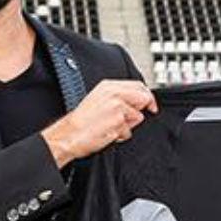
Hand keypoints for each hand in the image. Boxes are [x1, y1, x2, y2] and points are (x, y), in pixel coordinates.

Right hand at [41, 80, 158, 167]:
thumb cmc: (81, 121)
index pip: (138, 85)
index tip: (150, 105)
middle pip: (144, 98)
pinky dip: (121, 135)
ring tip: (111, 126)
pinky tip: (108, 133)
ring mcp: (117, 107)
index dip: (147, 96)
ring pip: (138, 117)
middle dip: (142, 109)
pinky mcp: (118, 121)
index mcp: (108, 86)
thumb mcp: (98, 99)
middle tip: (131, 119)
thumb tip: (137, 100)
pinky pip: (129, 131)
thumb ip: (118, 96)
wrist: (69, 134)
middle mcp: (114, 94)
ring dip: (128, 125)